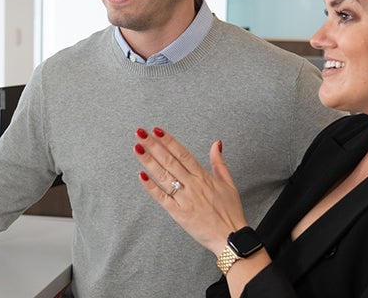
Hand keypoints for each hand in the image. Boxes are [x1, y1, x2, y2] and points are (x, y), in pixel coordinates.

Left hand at [134, 127, 248, 252]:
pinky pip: (161, 197)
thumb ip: (219, 162)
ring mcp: (184, 199)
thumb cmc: (230, 213)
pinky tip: (141, 175)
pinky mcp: (178, 213)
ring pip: (163, 176)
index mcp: (204, 177)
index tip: (157, 131)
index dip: (169, 141)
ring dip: (149, 160)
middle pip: (170, 161)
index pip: (183, 154)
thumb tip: (216, 144)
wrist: (231, 237)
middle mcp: (193, 185)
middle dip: (153, 145)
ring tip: (137, 148)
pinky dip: (151, 187)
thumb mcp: (229, 184)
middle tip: (141, 133)